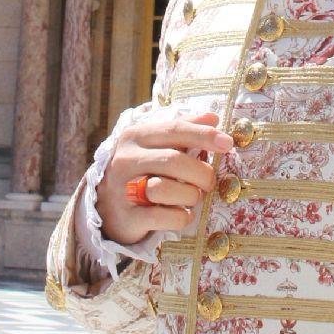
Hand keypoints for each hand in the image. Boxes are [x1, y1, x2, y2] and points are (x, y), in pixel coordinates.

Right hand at [98, 110, 234, 245]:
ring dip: (190, 196)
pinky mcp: (127, 216)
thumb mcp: (156, 145)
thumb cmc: (141, 171)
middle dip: (201, 173)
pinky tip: (183, 214)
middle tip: (209, 182)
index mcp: (136, 136)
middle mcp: (126, 159)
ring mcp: (123, 188)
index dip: (204, 134)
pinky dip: (181, 217)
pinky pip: (163, 217)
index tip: (227, 143)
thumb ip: (183, 130)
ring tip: (192, 198)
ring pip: (166, 189)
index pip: (174, 129)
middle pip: (174, 160)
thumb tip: (214, 116)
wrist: (106, 207)